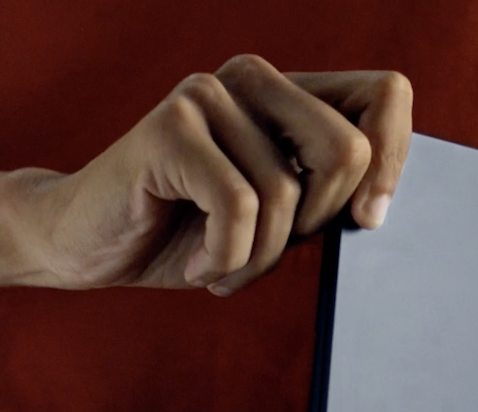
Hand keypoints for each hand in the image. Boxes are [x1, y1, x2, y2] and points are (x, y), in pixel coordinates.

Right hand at [19, 55, 411, 295]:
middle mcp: (251, 79)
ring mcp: (206, 96)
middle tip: (264, 249)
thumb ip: (323, 202)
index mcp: (287, 93)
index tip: (368, 221)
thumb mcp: (273, 224)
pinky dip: (224, 259)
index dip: (394, 161)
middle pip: (347, 151)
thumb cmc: (183, 236)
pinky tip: (196, 266)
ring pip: (286, 195)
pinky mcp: (169, 129)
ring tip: (217, 266)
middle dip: (314, 224)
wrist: (82, 244)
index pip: (386, 93)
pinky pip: (237, 207)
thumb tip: (379, 206)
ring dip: (256, 258)